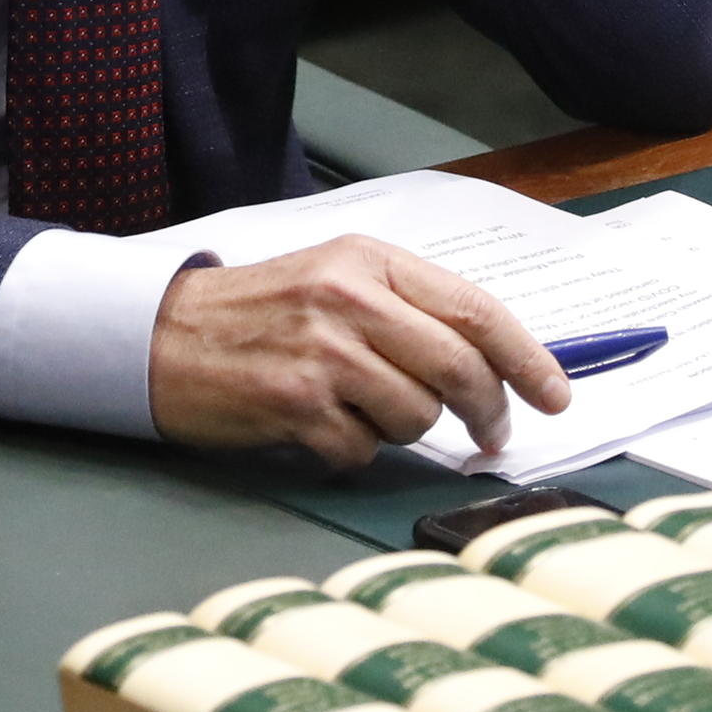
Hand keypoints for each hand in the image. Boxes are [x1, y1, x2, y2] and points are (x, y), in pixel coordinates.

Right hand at [144, 235, 569, 463]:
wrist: (155, 334)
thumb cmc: (258, 313)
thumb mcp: (335, 279)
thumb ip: (409, 308)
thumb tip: (497, 360)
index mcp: (369, 261)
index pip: (475, 309)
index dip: (528, 358)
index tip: (555, 395)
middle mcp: (350, 299)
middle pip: (459, 368)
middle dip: (488, 411)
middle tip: (492, 435)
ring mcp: (322, 352)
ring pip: (416, 416)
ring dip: (404, 429)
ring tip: (361, 409)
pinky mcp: (294, 403)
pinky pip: (362, 449)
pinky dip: (351, 451)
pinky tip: (318, 426)